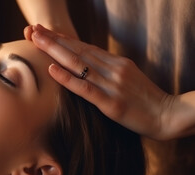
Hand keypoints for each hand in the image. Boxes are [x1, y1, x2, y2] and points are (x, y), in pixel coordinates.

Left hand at [24, 24, 174, 139]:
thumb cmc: (146, 100)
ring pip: (78, 64)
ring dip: (55, 51)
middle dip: (54, 40)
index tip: (46, 31)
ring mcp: (111, 84)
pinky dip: (67, 78)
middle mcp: (112, 69)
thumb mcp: (128, 77)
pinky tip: (51, 69)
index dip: (64, 39)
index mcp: (116, 63)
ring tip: (36, 41)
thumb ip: (109, 71)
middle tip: (34, 30)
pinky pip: (85, 88)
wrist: (168, 115)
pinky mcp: (111, 103)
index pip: (84, 47)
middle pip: (77, 51)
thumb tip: (89, 67)